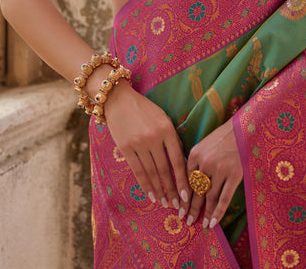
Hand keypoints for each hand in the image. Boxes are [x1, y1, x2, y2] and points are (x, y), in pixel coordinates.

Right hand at [104, 81, 190, 211]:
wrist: (118, 99)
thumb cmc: (144, 109)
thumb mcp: (163, 118)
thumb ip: (171, 138)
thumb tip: (180, 163)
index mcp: (167, 129)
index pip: (177, 160)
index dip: (182, 180)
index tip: (186, 196)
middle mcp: (154, 137)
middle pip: (165, 170)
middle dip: (171, 190)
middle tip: (176, 206)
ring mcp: (139, 143)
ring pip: (151, 173)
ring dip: (159, 190)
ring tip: (164, 203)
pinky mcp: (125, 147)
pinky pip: (137, 170)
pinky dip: (144, 184)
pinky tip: (150, 194)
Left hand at [185, 117, 242, 229]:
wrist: (243, 128)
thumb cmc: (223, 136)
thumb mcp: (204, 143)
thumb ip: (196, 160)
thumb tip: (189, 180)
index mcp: (195, 153)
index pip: (186, 179)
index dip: (183, 196)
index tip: (179, 207)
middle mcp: (205, 163)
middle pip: (196, 190)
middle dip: (190, 208)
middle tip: (186, 220)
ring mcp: (220, 170)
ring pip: (209, 197)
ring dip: (204, 213)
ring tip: (201, 225)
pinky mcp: (234, 175)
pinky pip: (224, 198)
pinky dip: (218, 212)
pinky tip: (214, 222)